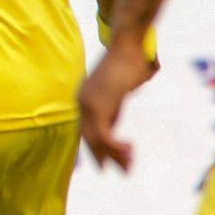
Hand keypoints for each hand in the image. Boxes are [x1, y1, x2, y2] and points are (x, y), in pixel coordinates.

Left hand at [76, 40, 157, 171]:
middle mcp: (82, 101)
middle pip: (89, 138)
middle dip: (106, 157)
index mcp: (87, 98)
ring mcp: (87, 103)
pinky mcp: (97, 105)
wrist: (129, 44)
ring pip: (96, 140)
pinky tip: (130, 149)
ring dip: (115, 155)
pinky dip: (115, 147)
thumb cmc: (130, 61)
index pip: (88, 131)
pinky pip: (103, 135)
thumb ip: (114, 105)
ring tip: (131, 164)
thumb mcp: (120, 88)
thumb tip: (117, 120)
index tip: (106, 167)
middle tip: (126, 170)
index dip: (97, 150)